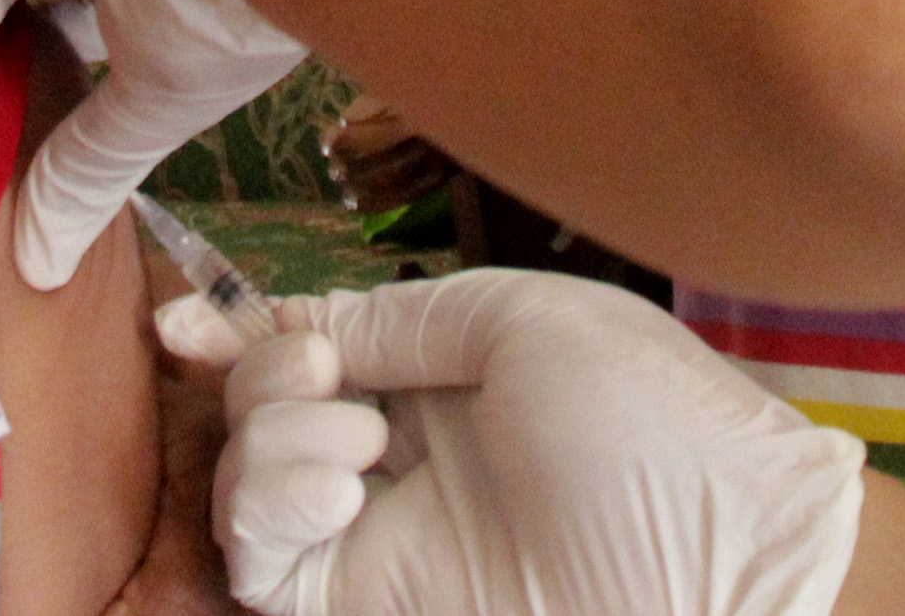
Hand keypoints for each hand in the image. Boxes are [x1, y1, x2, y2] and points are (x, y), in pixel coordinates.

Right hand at [170, 270, 864, 615]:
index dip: (246, 333)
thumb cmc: (653, 424)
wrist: (723, 562)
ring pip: (250, 484)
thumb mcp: (526, 323)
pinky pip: (263, 561)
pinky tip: (341, 487)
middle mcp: (408, 455)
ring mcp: (386, 534)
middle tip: (323, 374)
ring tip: (361, 445)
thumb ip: (402, 321)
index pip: (322, 350)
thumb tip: (304, 328)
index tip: (181, 318)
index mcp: (451, 376)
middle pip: (267, 409)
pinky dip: (270, 507)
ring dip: (273, 441)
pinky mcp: (366, 601)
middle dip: (263, 374)